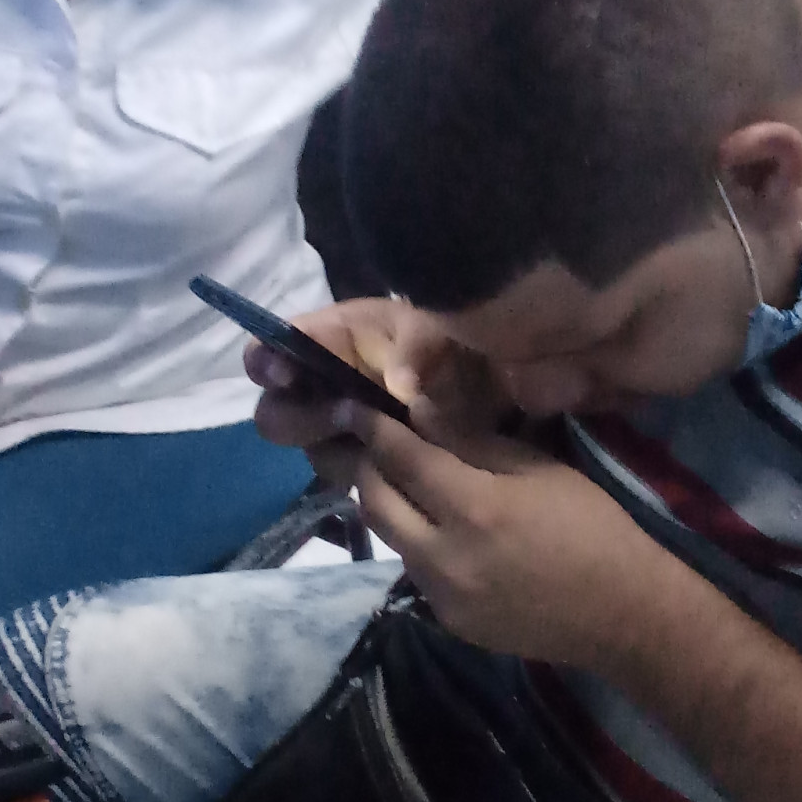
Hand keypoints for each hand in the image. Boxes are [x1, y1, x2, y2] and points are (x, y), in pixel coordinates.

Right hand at [249, 295, 512, 466]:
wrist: (531, 370)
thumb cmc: (481, 339)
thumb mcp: (448, 329)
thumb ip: (417, 348)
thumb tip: (398, 389)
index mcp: (347, 333)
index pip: (283, 342)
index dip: (271, 360)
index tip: (286, 378)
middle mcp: (341, 376)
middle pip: (283, 404)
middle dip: (302, 417)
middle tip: (338, 420)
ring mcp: (358, 419)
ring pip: (314, 444)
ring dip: (333, 448)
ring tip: (372, 443)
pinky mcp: (380, 455)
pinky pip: (350, 470)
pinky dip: (360, 472)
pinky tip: (385, 465)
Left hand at [338, 403, 659, 663]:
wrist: (623, 613)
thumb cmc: (593, 526)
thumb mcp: (539, 469)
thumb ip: (472, 442)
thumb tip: (418, 412)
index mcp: (475, 508)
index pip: (401, 458)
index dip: (371, 428)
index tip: (352, 407)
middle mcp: (446, 556)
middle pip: (375, 503)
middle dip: (365, 467)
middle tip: (370, 444)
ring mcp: (442, 596)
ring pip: (390, 539)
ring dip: (387, 506)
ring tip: (399, 481)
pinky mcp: (448, 622)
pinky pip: (415, 571)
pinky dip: (415, 542)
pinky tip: (437, 529)